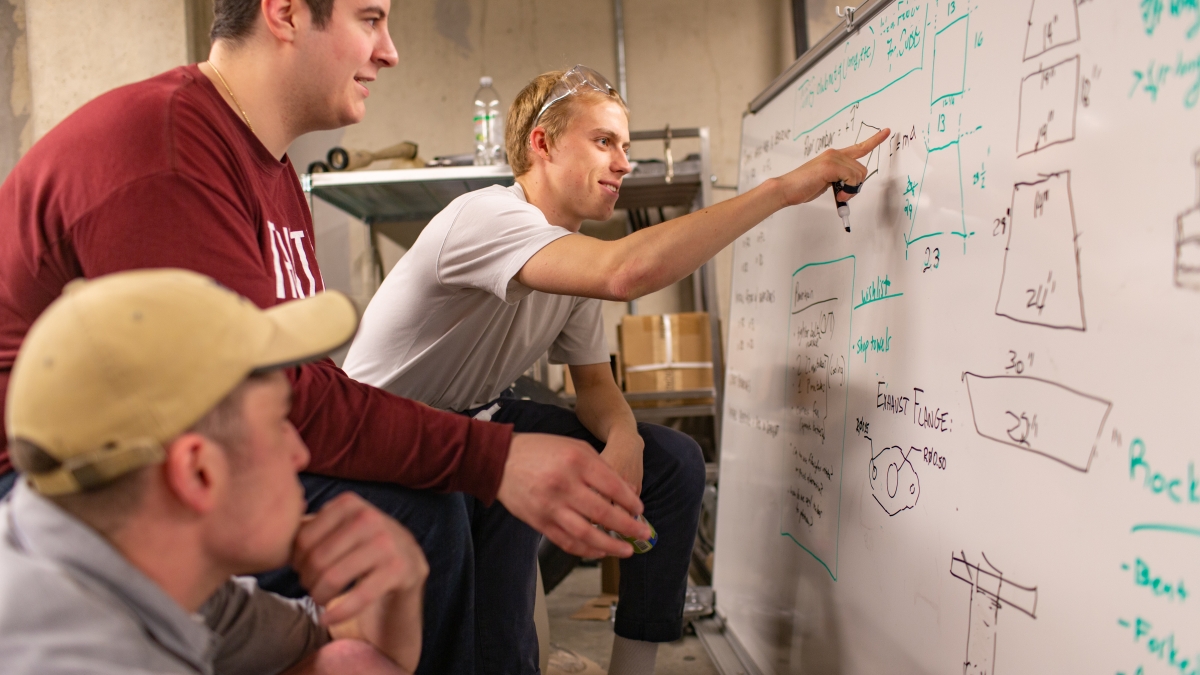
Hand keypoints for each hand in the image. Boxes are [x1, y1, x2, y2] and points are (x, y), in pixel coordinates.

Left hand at [291, 492, 427, 669]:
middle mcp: (371, 517)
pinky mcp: (400, 570)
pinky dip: (337, 613)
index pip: (302, 538)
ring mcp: (389, 543)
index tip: (302, 570)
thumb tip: (266, 529)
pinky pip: (359, 596)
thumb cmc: (360, 551)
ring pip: (333, 577)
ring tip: (320, 599)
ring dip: (319, 596)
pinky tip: (327, 619)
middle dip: (307, 580)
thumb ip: (307, 527)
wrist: (406, 568)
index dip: (296, 561)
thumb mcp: (336, 531)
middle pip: (316, 558)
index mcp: (349, 503)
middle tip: (311, 587)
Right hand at [496, 432, 651, 558]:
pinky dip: (586, 550)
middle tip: (643, 534)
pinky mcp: (539, 522)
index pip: (612, 486)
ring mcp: (550, 506)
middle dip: (628, 527)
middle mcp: (564, 484)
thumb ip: (602, 468)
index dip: (630, 502)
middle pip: (603, 513)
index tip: (640, 510)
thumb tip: (628, 492)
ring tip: (626, 550)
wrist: (500, 460)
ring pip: (586, 534)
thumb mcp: (575, 447)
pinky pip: (566, 542)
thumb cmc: (541, 451)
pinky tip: (600, 551)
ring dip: (610, 546)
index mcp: (576, 461)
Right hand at [775, 127, 890, 206]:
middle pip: (862, 169)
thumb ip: (840, 179)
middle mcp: (835, 153)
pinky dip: (848, 191)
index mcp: (834, 156)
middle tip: (842, 195)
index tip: (887, 131)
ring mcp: (833, 158)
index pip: (858, 147)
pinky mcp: (830, 166)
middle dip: (856, 186)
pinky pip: (852, 178)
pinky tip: (837, 194)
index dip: (874, 140)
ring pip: (859, 175)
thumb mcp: (827, 181)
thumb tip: (852, 187)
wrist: (786, 188)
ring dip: (851, 190)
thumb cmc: (803, 186)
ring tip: (838, 195)